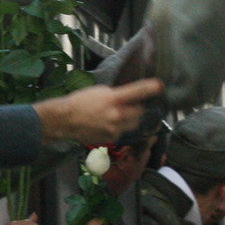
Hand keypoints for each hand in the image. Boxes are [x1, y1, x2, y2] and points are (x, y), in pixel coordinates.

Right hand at [32, 79, 162, 144]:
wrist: (65, 120)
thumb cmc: (80, 102)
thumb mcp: (99, 91)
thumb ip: (117, 93)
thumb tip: (130, 95)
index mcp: (113, 99)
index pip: (137, 92)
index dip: (150, 88)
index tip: (160, 86)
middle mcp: (116, 115)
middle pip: (140, 112)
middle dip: (138, 108)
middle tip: (132, 105)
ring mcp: (114, 129)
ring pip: (134, 124)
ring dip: (131, 119)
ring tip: (119, 115)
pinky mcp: (111, 138)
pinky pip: (123, 132)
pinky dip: (120, 128)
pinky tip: (108, 124)